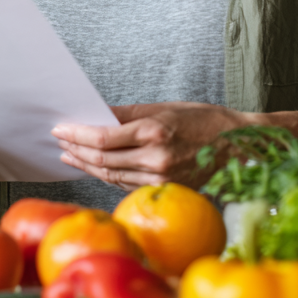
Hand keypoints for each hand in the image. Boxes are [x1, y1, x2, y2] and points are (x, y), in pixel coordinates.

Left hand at [52, 102, 249, 190]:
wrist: (237, 146)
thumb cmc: (203, 120)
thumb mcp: (164, 108)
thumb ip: (127, 115)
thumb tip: (96, 115)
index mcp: (155, 132)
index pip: (103, 138)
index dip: (77, 135)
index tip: (60, 129)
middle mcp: (157, 159)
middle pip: (103, 161)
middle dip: (77, 151)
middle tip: (59, 142)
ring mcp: (162, 178)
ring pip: (112, 176)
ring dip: (88, 166)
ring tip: (70, 155)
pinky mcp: (166, 189)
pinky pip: (128, 184)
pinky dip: (108, 175)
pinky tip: (96, 167)